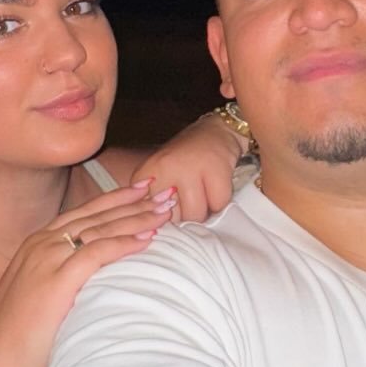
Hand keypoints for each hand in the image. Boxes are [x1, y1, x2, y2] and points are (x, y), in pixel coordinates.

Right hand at [0, 183, 176, 366]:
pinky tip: (150, 237)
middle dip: (135, 201)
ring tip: (167, 208)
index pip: (86, 212)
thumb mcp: (39, 294)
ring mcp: (47, 259)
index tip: (145, 187)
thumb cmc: (19, 340)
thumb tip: (100, 273)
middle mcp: (41, 244)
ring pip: (102, 228)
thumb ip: (63, 275)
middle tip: (167, 191)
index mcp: (37, 244)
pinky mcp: (56, 279)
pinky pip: (98, 252)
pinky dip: (126, 242)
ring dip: (138, 217)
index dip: (117, 198)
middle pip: (98, 215)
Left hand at [130, 113, 245, 222]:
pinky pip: (218, 204)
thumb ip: (153, 203)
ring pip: (196, 214)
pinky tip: (216, 187)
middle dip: (186, 216)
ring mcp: (190, 168)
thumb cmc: (185, 159)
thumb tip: (158, 235)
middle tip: (191, 200)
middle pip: (174, 219)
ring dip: (204, 210)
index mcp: (145, 173)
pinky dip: (220, 201)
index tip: (171, 213)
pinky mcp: (216, 169)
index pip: (149, 215)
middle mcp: (164, 169)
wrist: (216, 132)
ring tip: (204, 195)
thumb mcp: (160, 177)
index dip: (163, 220)